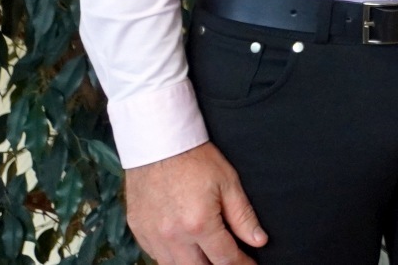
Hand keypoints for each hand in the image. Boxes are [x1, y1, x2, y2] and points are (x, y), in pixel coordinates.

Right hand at [124, 142, 267, 264]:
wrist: (157, 144)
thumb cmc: (196, 160)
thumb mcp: (228, 183)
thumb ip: (243, 216)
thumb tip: (259, 241)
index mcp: (199, 224)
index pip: (224, 258)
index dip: (241, 264)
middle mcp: (173, 236)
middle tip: (230, 261)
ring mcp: (152, 236)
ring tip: (209, 257)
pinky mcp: (138, 231)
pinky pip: (156, 256)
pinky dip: (172, 257)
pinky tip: (184, 250)